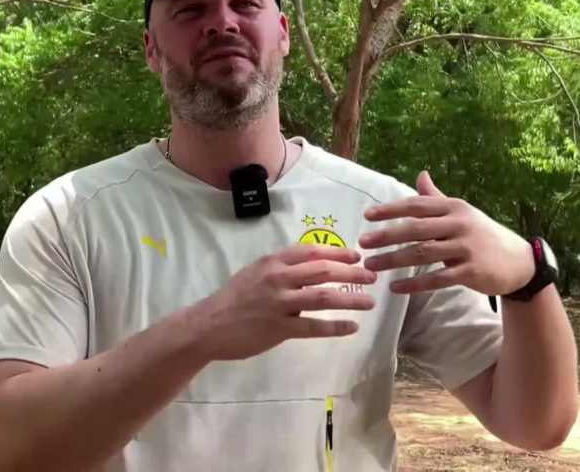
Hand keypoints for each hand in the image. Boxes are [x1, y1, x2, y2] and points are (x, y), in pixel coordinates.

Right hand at [188, 244, 376, 361]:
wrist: (208, 326)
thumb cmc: (234, 299)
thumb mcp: (255, 272)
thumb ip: (282, 268)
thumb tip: (312, 266)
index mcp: (273, 262)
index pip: (312, 251)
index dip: (338, 251)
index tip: (357, 254)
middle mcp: (277, 278)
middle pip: (323, 270)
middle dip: (352, 272)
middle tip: (371, 276)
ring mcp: (278, 303)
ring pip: (323, 296)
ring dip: (350, 298)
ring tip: (369, 302)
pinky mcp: (278, 328)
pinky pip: (313, 326)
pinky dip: (336, 326)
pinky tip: (352, 327)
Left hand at [358, 171, 534, 295]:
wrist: (519, 262)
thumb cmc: (482, 235)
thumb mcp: (461, 212)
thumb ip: (437, 198)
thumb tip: (420, 174)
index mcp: (454, 208)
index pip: (416, 206)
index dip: (390, 210)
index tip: (367, 216)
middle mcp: (459, 224)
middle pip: (415, 229)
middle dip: (386, 235)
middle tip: (363, 242)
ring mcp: (466, 248)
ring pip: (422, 253)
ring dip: (393, 260)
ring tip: (371, 266)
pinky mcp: (471, 272)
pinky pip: (438, 278)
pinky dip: (415, 284)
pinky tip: (395, 287)